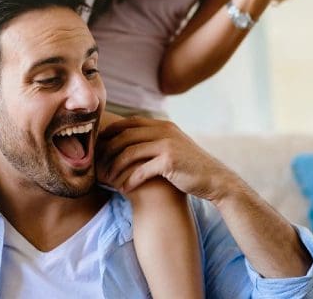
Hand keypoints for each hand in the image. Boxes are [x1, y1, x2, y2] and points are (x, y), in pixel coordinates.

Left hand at [97, 117, 239, 200]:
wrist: (215, 179)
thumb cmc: (190, 166)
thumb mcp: (174, 145)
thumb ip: (156, 139)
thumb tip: (130, 140)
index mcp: (163, 124)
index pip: (129, 122)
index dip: (111, 132)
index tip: (99, 145)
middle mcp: (164, 130)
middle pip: (125, 136)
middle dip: (108, 150)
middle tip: (98, 164)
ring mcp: (167, 144)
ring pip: (130, 153)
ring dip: (116, 167)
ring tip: (108, 179)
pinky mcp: (169, 161)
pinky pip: (141, 170)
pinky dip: (129, 180)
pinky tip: (123, 189)